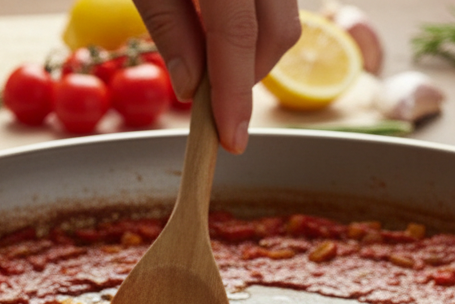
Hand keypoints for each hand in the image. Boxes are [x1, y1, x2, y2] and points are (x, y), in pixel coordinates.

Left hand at [134, 0, 299, 153]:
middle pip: (278, 33)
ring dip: (254, 55)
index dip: (234, 92)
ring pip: (285, 23)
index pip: (239, 35)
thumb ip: (168, 29)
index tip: (231, 139)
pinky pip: (280, 9)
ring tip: (211, 57)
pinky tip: (222, 31)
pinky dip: (258, 31)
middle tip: (209, 94)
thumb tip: (191, 88)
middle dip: (248, 77)